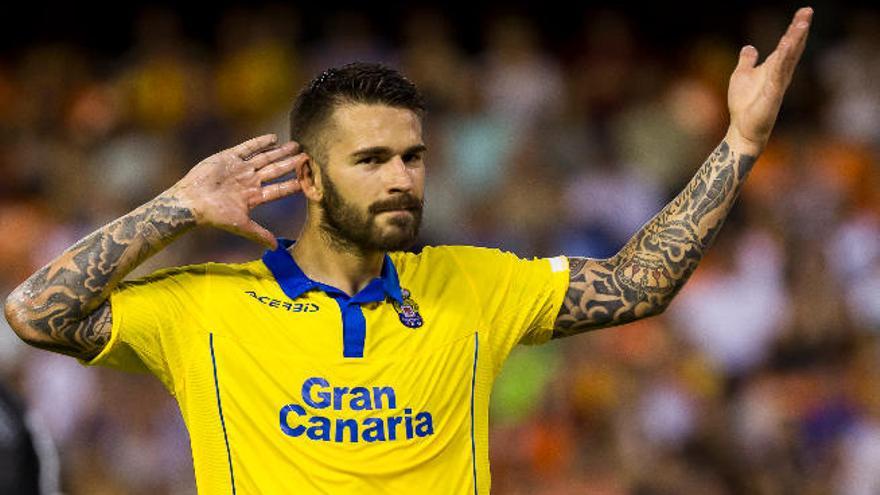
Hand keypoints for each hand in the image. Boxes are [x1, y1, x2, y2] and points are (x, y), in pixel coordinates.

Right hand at [169, 134, 305, 249]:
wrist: (191, 202)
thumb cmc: (215, 215)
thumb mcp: (241, 225)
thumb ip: (259, 234)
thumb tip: (276, 248)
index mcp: (254, 196)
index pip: (278, 190)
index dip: (293, 184)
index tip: (308, 180)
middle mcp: (249, 181)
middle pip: (275, 171)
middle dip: (291, 164)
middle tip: (307, 156)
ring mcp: (240, 168)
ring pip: (265, 158)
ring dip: (280, 152)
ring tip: (296, 145)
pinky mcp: (228, 157)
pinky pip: (247, 148)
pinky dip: (260, 142)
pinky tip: (273, 138)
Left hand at [726, 6, 812, 155]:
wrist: (743, 129)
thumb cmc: (744, 105)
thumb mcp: (742, 76)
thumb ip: (747, 61)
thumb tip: (749, 47)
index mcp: (774, 68)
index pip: (787, 44)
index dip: (795, 28)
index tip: (804, 11)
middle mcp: (780, 73)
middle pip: (793, 47)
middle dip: (800, 29)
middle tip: (807, 11)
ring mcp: (778, 83)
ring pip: (788, 57)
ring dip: (795, 40)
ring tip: (801, 23)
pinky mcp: (773, 93)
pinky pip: (778, 73)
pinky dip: (782, 59)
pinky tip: (786, 46)